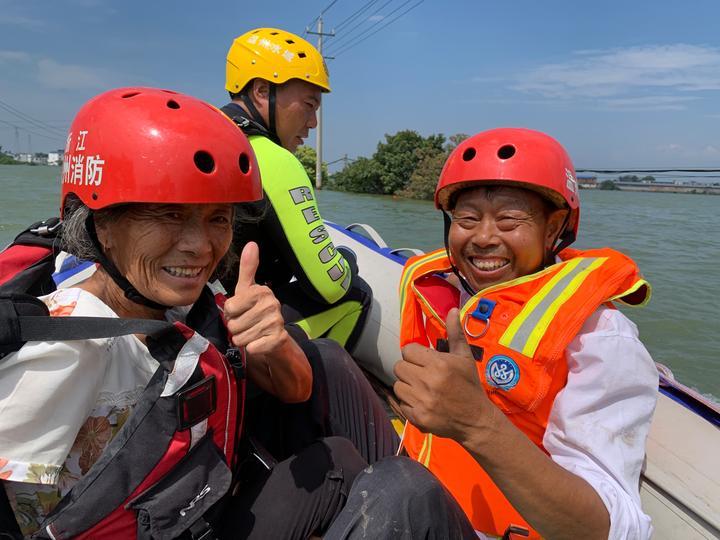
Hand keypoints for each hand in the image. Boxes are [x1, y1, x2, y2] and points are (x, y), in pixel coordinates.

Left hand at [224, 242, 288, 356]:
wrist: (275, 337)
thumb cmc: (255, 311)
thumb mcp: (247, 290)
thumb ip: (248, 268)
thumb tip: (252, 243)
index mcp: (262, 291)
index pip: (229, 307)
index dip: (231, 313)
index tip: (241, 311)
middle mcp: (272, 304)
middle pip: (233, 324)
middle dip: (236, 328)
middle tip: (247, 324)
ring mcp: (276, 322)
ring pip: (240, 337)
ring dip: (243, 339)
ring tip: (253, 333)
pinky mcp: (277, 339)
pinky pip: (251, 347)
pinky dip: (251, 348)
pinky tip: (259, 342)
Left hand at [394, 308, 492, 442]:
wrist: (476, 419)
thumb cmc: (469, 385)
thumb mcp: (464, 357)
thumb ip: (455, 333)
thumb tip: (452, 309)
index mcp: (439, 364)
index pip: (408, 350)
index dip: (415, 355)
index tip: (424, 361)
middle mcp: (428, 382)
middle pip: (398, 367)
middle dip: (409, 369)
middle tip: (421, 375)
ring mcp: (422, 401)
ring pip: (397, 386)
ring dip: (407, 386)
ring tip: (421, 389)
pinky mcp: (418, 417)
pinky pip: (401, 404)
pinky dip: (408, 403)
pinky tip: (422, 402)